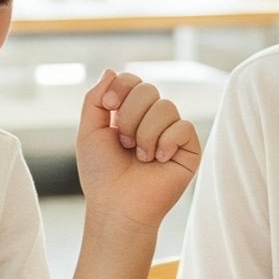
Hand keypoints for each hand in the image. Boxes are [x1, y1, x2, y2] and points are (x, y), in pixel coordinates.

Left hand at [74, 70, 200, 231]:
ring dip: (145, 134)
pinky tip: (159, 160)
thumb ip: (95, 99)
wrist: (117, 207)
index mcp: (129, 113)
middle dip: (130, 115)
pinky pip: (183, 126)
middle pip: (149, 89)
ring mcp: (171, 133)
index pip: (133, 81)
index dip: (121, 87)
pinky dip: (166, 142)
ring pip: (166, 107)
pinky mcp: (189, 148)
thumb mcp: (89, 131)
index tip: (108, 106)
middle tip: (124, 143)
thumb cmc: (101, 175)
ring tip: (140, 157)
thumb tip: (111, 70)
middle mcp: (152, 119)